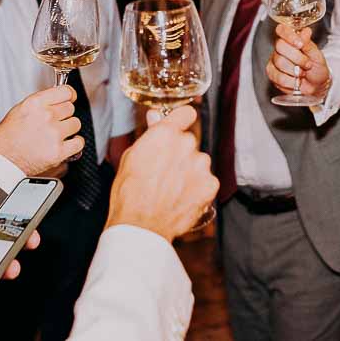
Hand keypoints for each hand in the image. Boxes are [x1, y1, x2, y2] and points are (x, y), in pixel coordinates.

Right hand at [0, 85, 83, 175]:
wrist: (3, 161)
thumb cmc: (7, 138)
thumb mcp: (19, 109)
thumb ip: (41, 102)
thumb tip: (57, 99)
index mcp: (35, 103)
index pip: (65, 91)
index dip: (69, 96)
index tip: (69, 99)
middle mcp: (46, 116)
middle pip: (70, 108)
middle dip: (64, 114)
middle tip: (54, 122)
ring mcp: (54, 134)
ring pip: (75, 124)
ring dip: (69, 129)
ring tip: (56, 134)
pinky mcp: (59, 152)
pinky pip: (78, 142)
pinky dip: (74, 144)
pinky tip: (66, 144)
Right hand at [106, 106, 217, 241]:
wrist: (141, 226)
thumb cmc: (130, 193)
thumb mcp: (131, 156)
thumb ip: (150, 134)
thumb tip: (156, 117)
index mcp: (165, 134)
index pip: (186, 114)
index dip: (182, 120)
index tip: (180, 126)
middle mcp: (186, 145)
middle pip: (189, 142)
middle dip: (180, 153)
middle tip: (165, 171)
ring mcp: (200, 165)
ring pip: (199, 161)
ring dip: (190, 171)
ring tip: (172, 188)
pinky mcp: (210, 185)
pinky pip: (207, 180)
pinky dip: (198, 188)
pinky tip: (182, 197)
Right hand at [266, 22, 330, 98]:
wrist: (316, 86)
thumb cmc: (317, 68)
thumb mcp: (317, 55)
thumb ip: (308, 44)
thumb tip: (305, 31)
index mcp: (291, 39)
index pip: (282, 29)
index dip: (289, 36)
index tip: (300, 44)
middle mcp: (280, 47)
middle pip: (280, 46)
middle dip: (297, 58)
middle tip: (308, 64)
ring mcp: (274, 60)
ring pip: (279, 62)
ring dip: (295, 70)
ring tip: (303, 73)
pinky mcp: (272, 73)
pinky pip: (278, 77)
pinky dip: (291, 81)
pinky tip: (296, 81)